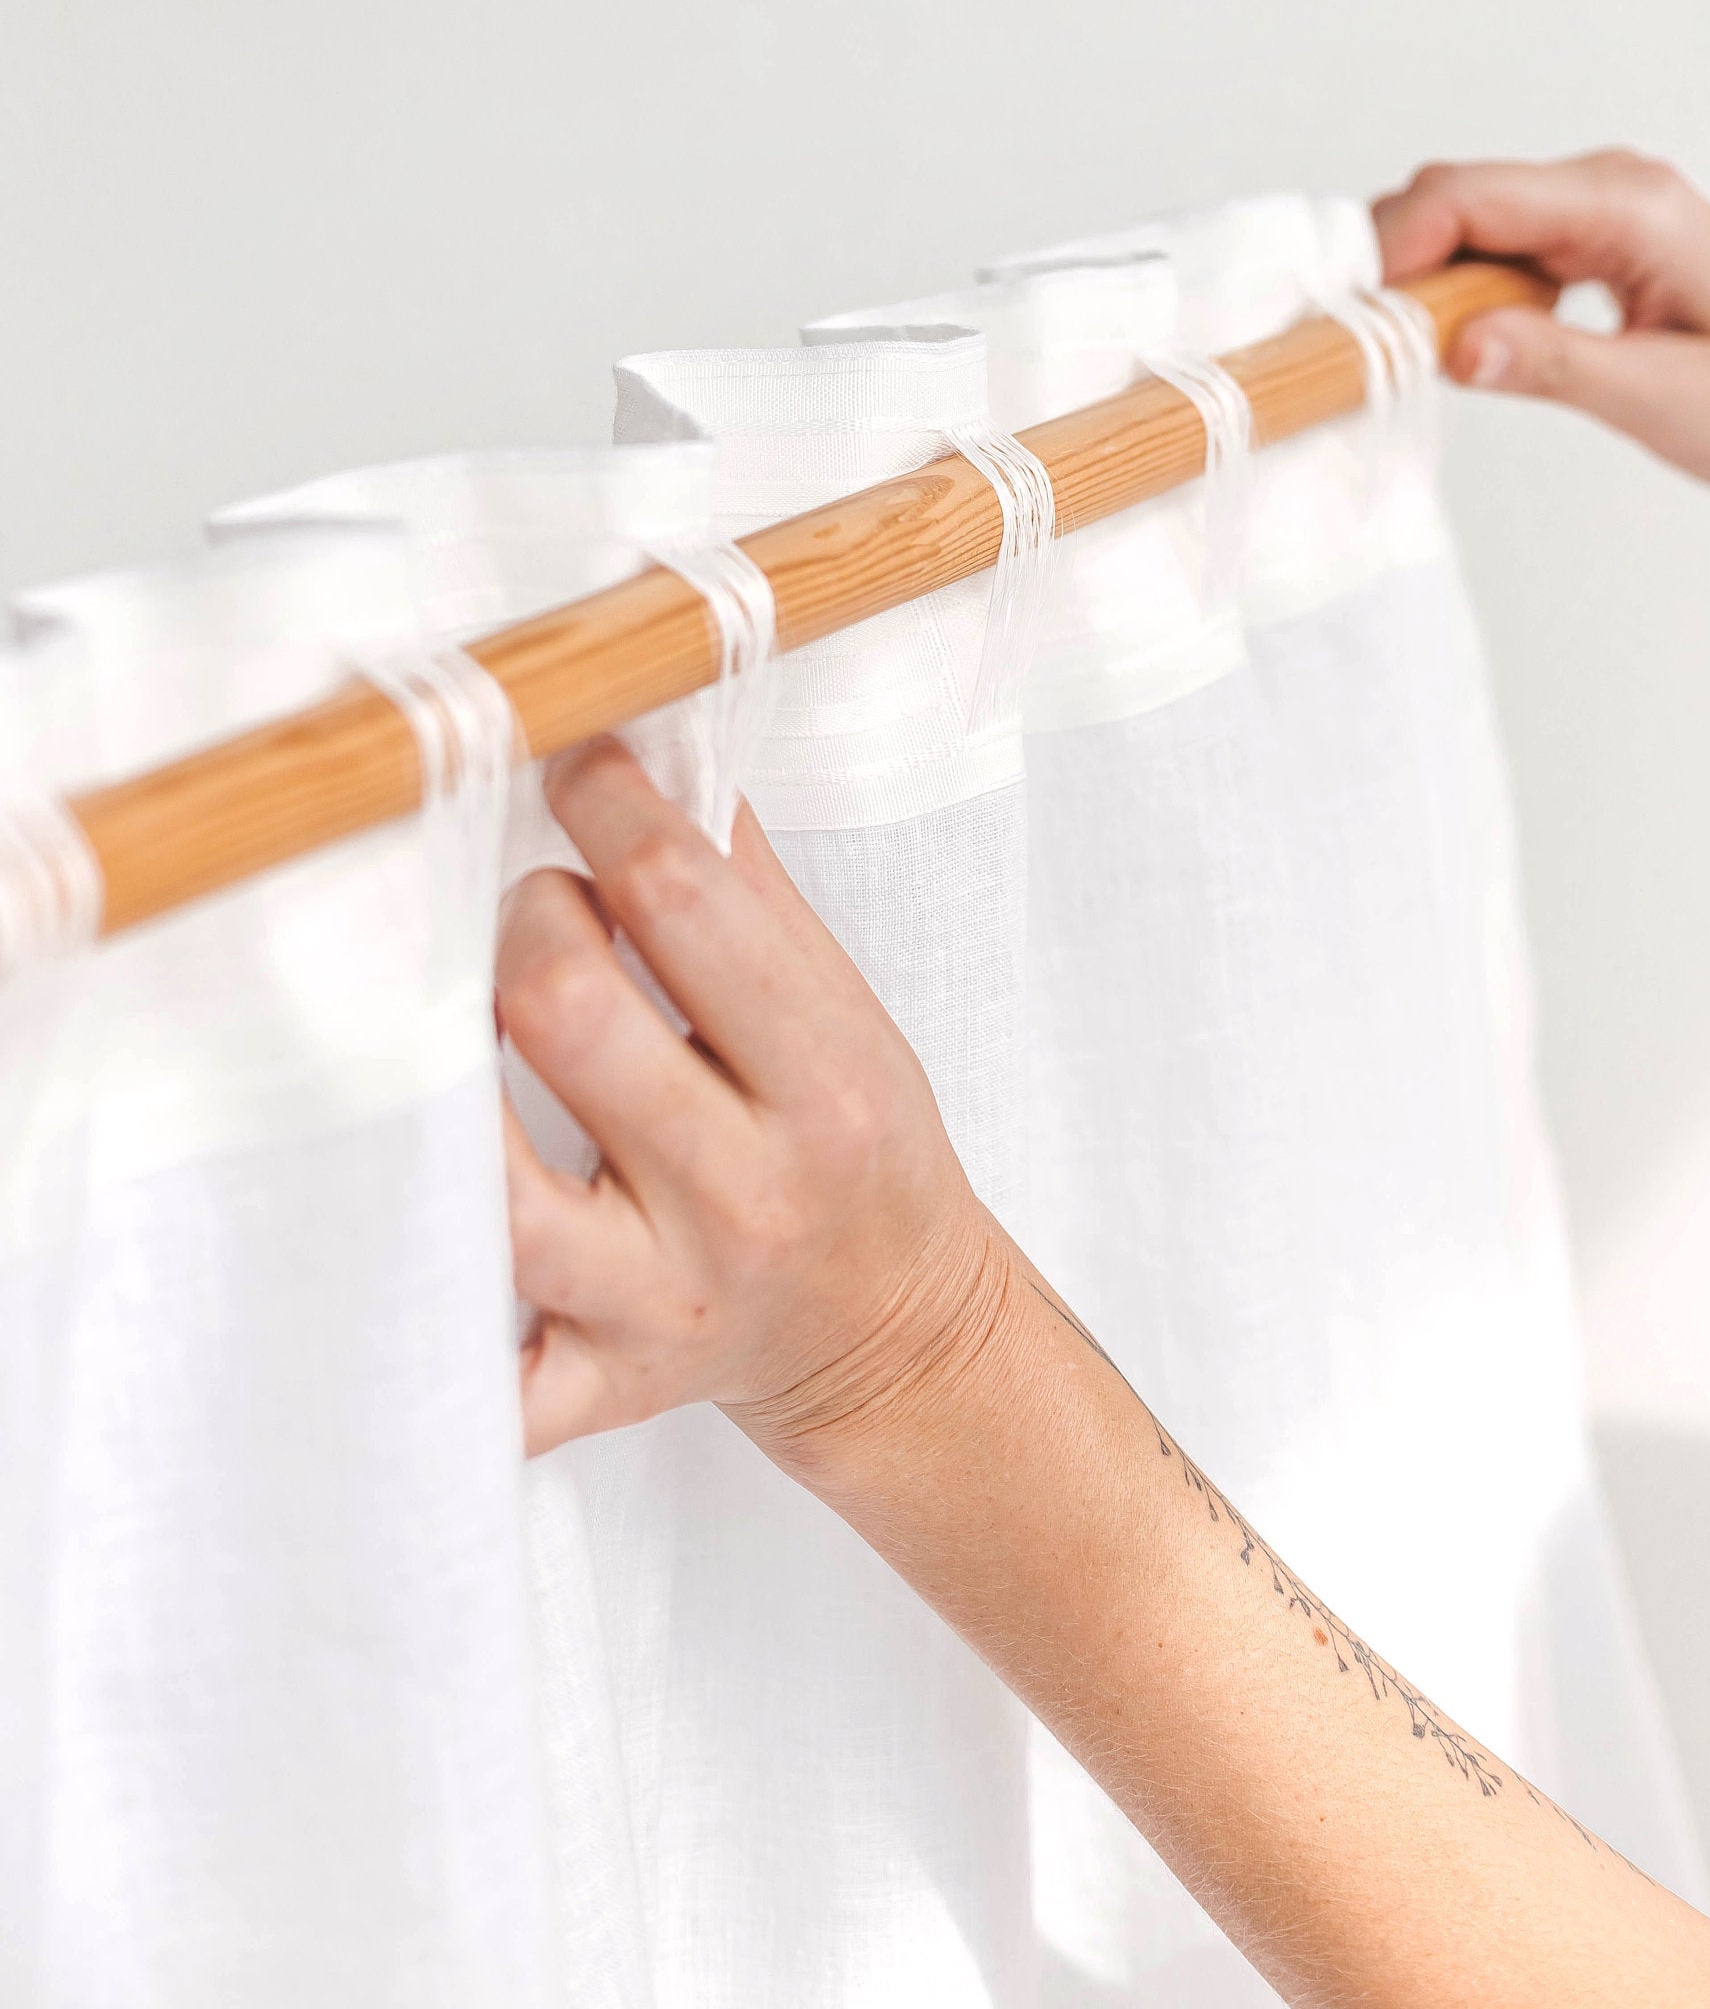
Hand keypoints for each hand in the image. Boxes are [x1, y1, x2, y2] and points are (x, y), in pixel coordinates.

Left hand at [498, 739, 1010, 1468]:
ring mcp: (662, 1300)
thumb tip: (645, 738)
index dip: (606, 805)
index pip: (684, 900)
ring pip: (497, 1194)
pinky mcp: (600, 1387)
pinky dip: (441, 1357)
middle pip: (565, 1017)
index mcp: (823, 1083)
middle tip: (541, 916)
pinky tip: (394, 1269)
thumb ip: (744, 884)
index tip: (570, 762)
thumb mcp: (843, 1007)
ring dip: (451, 1088)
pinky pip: (493, 1393)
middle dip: (528, 925)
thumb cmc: (856, 1142)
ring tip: (468, 1040)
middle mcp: (746, 1195)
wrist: (894, 1329)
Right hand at [1373, 148, 1709, 511]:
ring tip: (1411, 358)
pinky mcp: (1594, 248)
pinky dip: (1463, 293)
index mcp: (1631, 205)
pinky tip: (1464, 347)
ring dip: (1428, 283)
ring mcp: (1601, 214)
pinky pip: (1499, 251)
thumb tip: (1451, 345)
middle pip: (1456, 197)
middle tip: (1371, 349)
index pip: (1471, 194)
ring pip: (1469, 223)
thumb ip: (1554, 364)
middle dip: (1397, 265)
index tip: (1357, 320)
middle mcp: (1611, 189)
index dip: (1395, 248)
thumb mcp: (1666, 399)